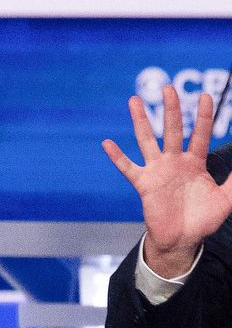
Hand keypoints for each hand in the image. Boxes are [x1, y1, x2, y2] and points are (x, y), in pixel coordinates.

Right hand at [103, 85, 231, 277]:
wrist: (182, 239)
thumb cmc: (204, 219)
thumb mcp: (226, 199)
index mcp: (195, 163)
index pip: (200, 134)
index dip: (203, 115)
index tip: (206, 95)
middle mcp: (175, 162)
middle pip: (172, 129)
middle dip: (171, 109)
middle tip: (168, 88)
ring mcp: (157, 171)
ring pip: (147, 140)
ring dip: (140, 121)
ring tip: (134, 100)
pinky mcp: (144, 184)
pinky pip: (128, 167)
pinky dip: (117, 156)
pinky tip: (107, 143)